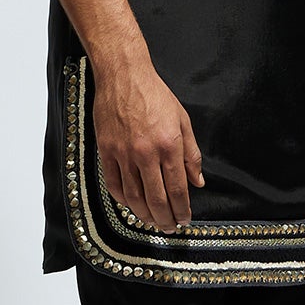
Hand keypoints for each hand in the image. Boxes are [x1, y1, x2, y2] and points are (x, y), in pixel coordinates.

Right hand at [92, 58, 204, 230]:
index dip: (182, 209)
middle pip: (156, 199)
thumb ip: (191, 154)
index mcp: (169, 145)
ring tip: (152, 222)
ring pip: (134, 197)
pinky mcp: (106, 151)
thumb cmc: (155, 95)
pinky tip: (131, 206)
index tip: (185, 219)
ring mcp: (123, 154)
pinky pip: (114, 184)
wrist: (124, 76)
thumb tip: (198, 181)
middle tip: (170, 228)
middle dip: (165, 219)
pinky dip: (123, 200)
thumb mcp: (182, 121)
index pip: (177, 189)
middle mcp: (146, 153)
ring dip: (144, 215)